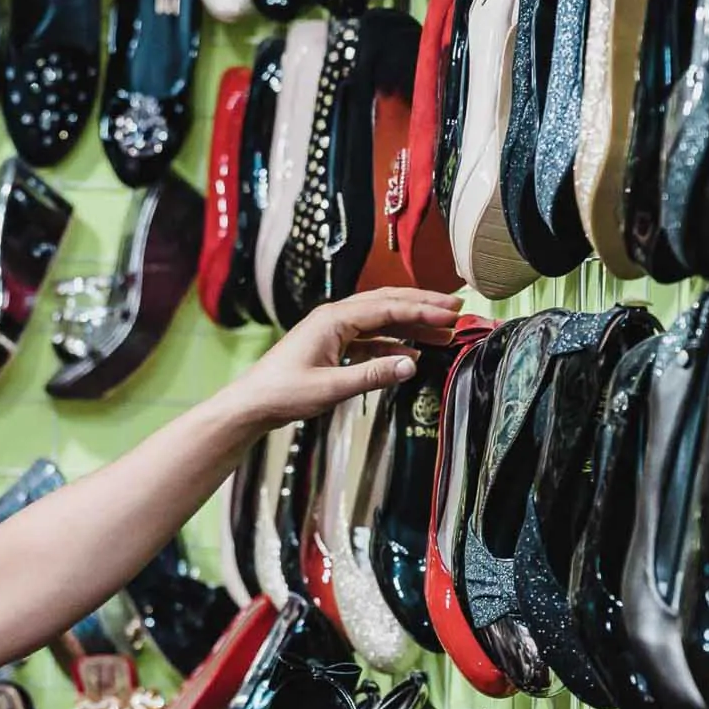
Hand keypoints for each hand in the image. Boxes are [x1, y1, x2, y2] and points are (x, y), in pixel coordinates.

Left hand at [203, 289, 463, 432]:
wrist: (252, 404)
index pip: (387, 307)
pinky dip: (392, 344)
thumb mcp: (330, 388)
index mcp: (333, 319)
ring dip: (411, 326)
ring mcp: (332, 331)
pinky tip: (411, 355)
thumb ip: (372, 376)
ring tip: (443, 333)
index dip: (423, 311)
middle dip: (423, 307)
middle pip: (387, 304)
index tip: (452, 314)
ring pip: (381, 321)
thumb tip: (410, 365)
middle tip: (456, 310)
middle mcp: (334, 318)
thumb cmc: (282, 393)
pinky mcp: (331, 347)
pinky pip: (369, 339)